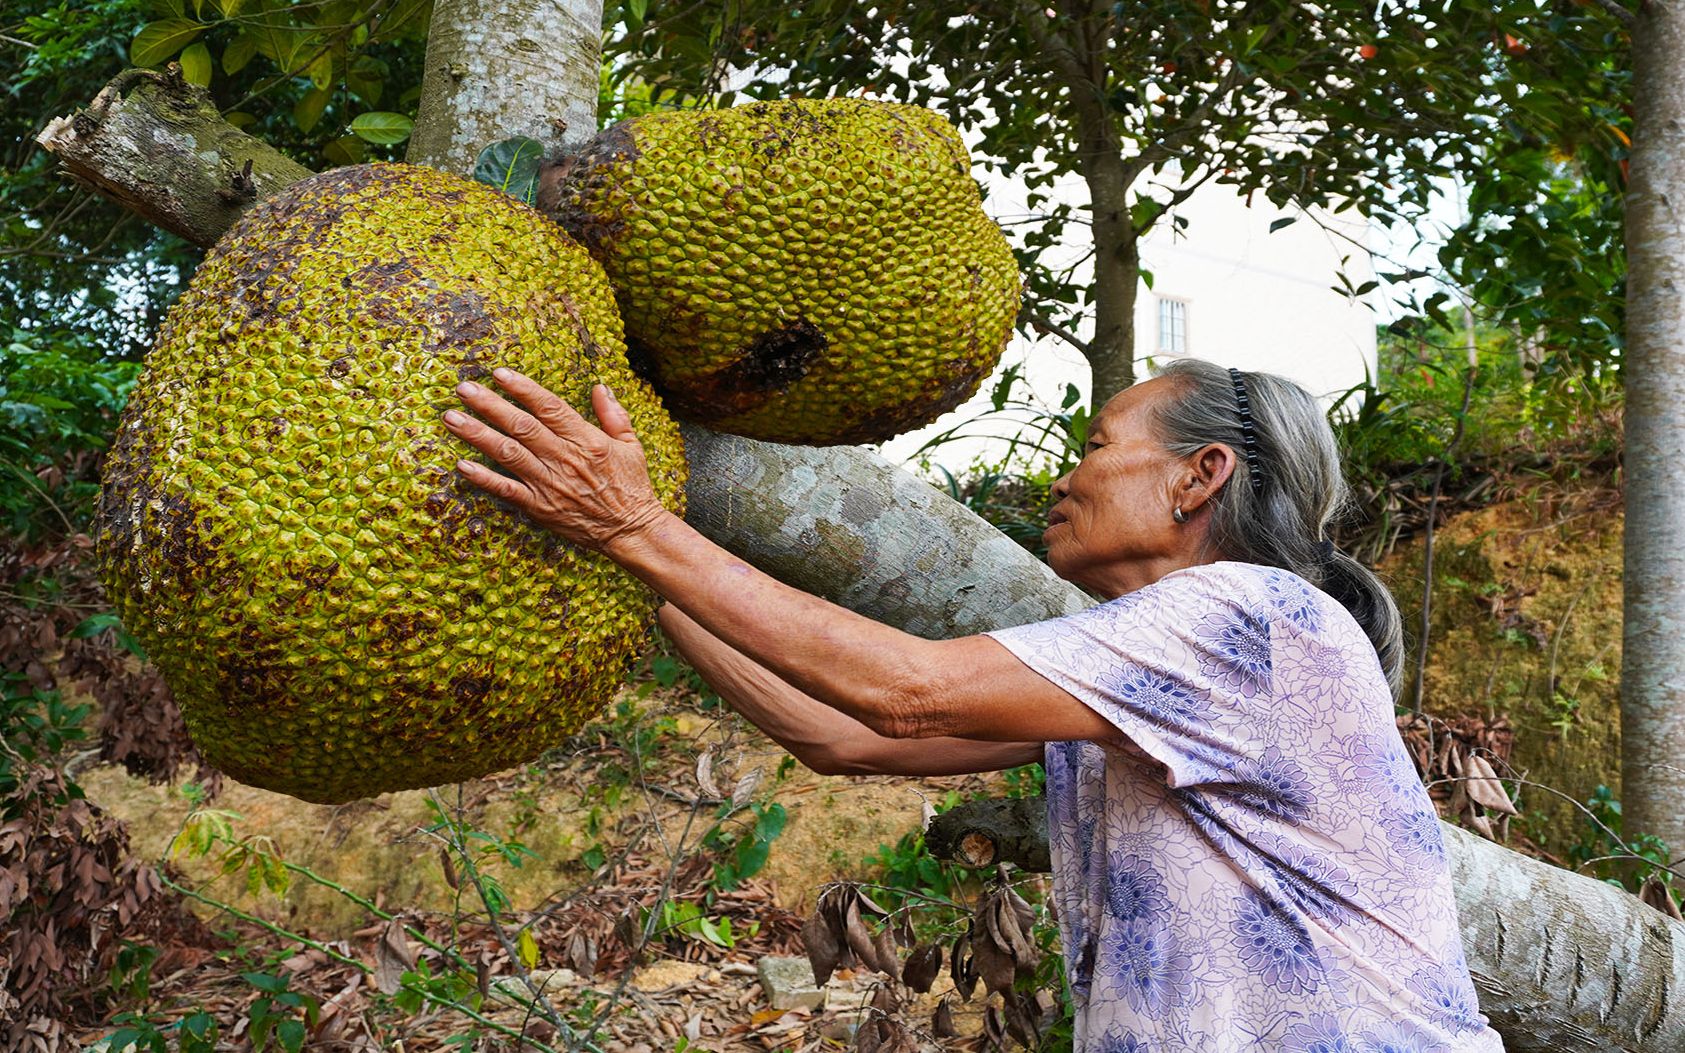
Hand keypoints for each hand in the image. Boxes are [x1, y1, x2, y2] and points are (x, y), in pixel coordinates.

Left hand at [443, 368, 669, 553]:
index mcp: (586, 439)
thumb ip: (613, 414)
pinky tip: (461, 465)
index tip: (499, 373)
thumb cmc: (632, 486)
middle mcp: (564, 458)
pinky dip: (483, 478)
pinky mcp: (540, 507)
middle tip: (463, 389)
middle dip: (489, 405)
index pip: (549, 406)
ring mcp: (549, 483)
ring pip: (508, 453)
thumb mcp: (631, 444)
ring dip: (477, 434)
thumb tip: (600, 387)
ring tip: (451, 418)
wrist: (631, 529)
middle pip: (521, 425)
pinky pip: (506, 490)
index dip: (522, 388)